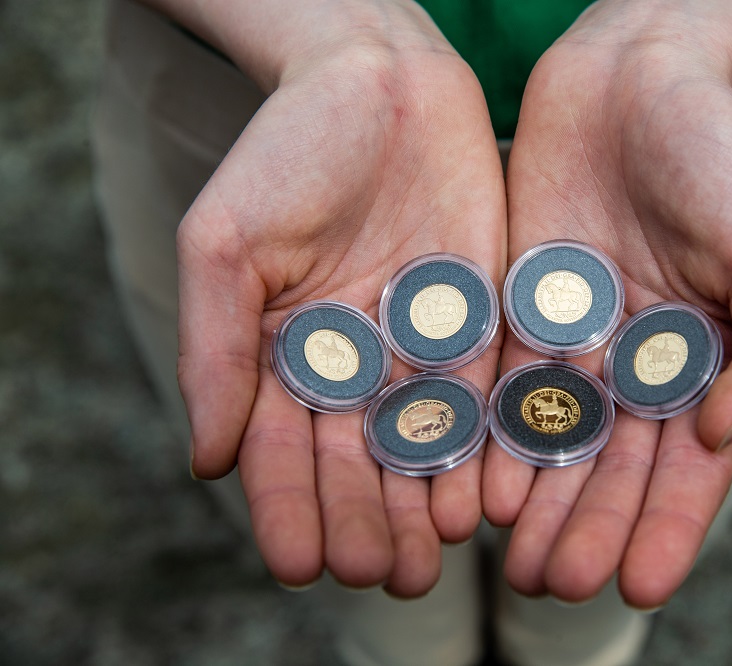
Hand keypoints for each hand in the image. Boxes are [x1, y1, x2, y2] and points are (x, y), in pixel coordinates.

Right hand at [176, 1, 505, 595]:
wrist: (377, 81)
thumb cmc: (287, 152)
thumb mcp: (226, 247)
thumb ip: (216, 353)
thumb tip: (207, 464)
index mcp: (287, 353)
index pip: (285, 449)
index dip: (288, 508)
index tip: (298, 564)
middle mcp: (356, 362)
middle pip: (359, 462)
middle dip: (366, 523)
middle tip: (381, 577)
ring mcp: (421, 345)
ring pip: (424, 445)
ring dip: (424, 506)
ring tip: (430, 562)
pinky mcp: (483, 320)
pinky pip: (484, 397)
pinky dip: (481, 449)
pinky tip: (481, 498)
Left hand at [483, 2, 731, 608]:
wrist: (633, 77)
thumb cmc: (715, 155)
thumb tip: (729, 432)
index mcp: (705, 360)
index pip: (688, 466)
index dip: (666, 527)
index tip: (638, 585)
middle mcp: (639, 363)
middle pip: (612, 467)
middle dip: (588, 528)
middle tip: (557, 587)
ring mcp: (577, 340)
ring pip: (554, 442)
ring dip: (538, 505)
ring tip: (517, 564)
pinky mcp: (519, 311)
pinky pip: (502, 390)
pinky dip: (493, 443)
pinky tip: (478, 491)